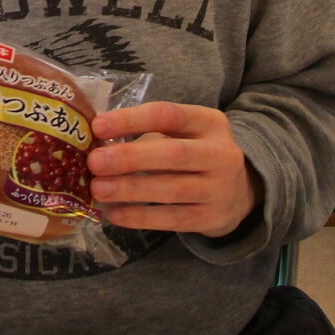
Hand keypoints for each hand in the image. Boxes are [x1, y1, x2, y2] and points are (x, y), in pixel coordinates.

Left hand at [87, 102, 261, 236]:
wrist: (239, 191)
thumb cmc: (194, 154)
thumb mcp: (183, 133)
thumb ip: (147, 133)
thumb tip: (96, 142)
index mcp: (209, 122)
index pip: (169, 115)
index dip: (132, 120)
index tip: (98, 127)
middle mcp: (221, 153)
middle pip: (174, 154)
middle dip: (130, 158)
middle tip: (95, 162)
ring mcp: (220, 188)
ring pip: (173, 189)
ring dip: (131, 189)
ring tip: (99, 189)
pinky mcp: (212, 218)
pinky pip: (173, 218)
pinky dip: (141, 217)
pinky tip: (115, 214)